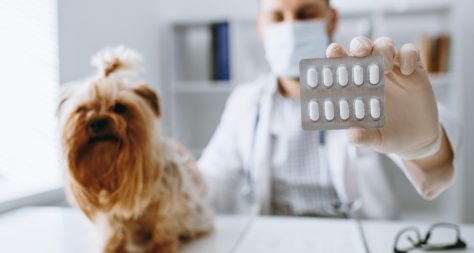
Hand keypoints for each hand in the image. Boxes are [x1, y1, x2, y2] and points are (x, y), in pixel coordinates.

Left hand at [326, 36, 441, 159]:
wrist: (415, 139)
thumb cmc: (386, 134)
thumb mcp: (373, 139)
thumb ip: (361, 137)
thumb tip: (352, 134)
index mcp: (354, 84)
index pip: (341, 61)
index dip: (336, 53)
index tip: (333, 52)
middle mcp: (371, 71)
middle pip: (362, 45)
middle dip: (359, 44)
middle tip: (360, 52)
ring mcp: (393, 68)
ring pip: (384, 44)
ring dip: (382, 49)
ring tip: (385, 68)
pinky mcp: (414, 69)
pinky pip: (411, 51)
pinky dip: (408, 55)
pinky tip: (407, 71)